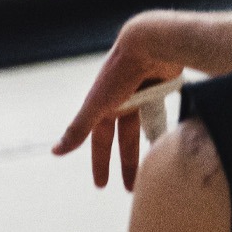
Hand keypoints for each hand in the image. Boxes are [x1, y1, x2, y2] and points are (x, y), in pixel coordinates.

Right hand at [53, 11, 185, 190]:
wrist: (151, 44)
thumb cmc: (120, 73)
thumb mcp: (97, 105)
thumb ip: (78, 129)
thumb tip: (55, 151)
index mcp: (103, 105)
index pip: (100, 140)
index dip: (100, 162)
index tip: (101, 184)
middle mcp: (121, 100)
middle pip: (124, 138)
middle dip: (125, 162)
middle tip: (129, 187)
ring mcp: (141, 94)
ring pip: (145, 127)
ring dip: (148, 147)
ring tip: (156, 167)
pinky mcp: (162, 87)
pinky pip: (163, 113)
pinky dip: (167, 126)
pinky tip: (176, 137)